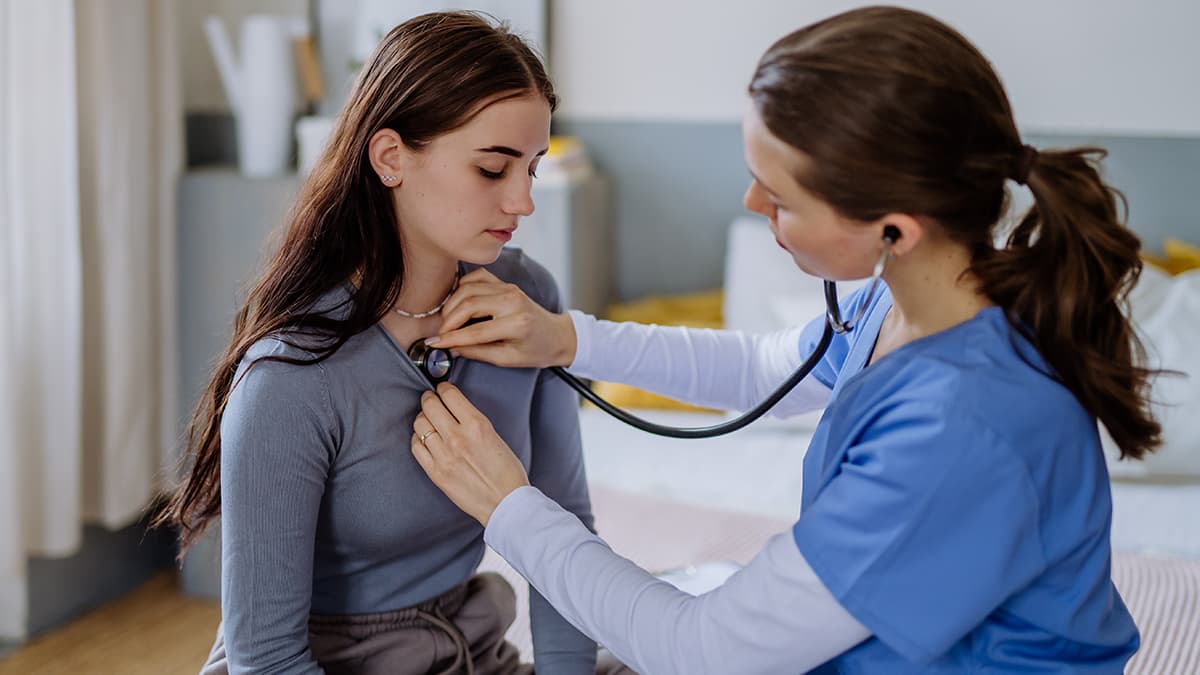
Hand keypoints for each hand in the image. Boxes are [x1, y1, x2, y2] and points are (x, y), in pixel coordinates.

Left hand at [411, 382, 530, 524]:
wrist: (505, 502)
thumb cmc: (507, 472)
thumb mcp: (495, 436)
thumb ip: (473, 422)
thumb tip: (456, 411)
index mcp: (477, 425)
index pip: (450, 395)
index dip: (442, 389)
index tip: (441, 389)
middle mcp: (457, 437)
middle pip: (430, 406)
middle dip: (428, 399)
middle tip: (429, 399)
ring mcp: (444, 455)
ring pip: (420, 425)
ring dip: (422, 418)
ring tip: (427, 419)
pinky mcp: (435, 472)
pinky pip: (416, 447)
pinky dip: (417, 438)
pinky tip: (424, 439)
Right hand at [426, 268, 576, 367]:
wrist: (556, 335)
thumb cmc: (535, 350)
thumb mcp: (508, 359)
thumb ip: (478, 352)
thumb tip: (451, 348)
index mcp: (517, 324)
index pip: (475, 331)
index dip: (451, 338)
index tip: (434, 344)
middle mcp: (512, 301)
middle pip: (468, 304)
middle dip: (449, 320)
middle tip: (440, 334)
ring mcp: (509, 288)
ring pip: (468, 289)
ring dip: (452, 304)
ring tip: (447, 322)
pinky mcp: (505, 283)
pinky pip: (476, 277)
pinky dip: (462, 288)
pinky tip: (458, 303)